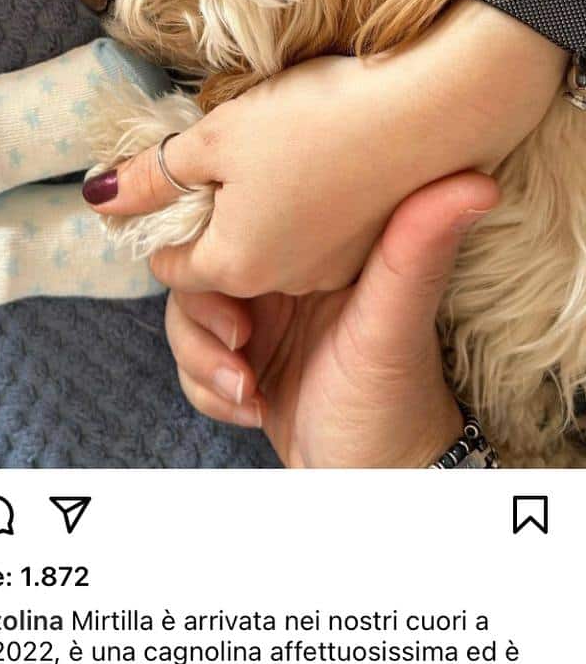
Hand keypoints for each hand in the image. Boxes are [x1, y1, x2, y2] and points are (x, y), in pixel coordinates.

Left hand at [85, 0, 563, 297]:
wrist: (435, 107)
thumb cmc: (314, 120)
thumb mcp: (213, 139)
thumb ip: (150, 177)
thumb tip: (96, 197)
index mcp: (232, 264)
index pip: (169, 265)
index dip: (162, 222)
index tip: (172, 179)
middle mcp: (282, 282)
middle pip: (221, 262)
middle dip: (211, 222)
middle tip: (224, 159)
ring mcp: (333, 269)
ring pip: (271, 251)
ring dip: (260, 216)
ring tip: (277, 156)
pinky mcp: (372, 247)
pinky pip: (317, 241)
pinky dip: (308, 214)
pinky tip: (323, 165)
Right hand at [165, 172, 498, 466]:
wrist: (379, 480)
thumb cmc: (396, 406)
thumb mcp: (394, 328)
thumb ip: (415, 255)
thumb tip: (473, 182)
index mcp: (318, 254)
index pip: (241, 225)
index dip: (215, 261)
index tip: (237, 314)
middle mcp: (287, 280)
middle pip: (201, 271)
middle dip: (203, 323)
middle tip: (241, 354)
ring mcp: (264, 322)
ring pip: (189, 318)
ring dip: (202, 362)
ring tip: (245, 392)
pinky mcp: (247, 361)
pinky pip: (194, 360)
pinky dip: (207, 391)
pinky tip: (252, 409)